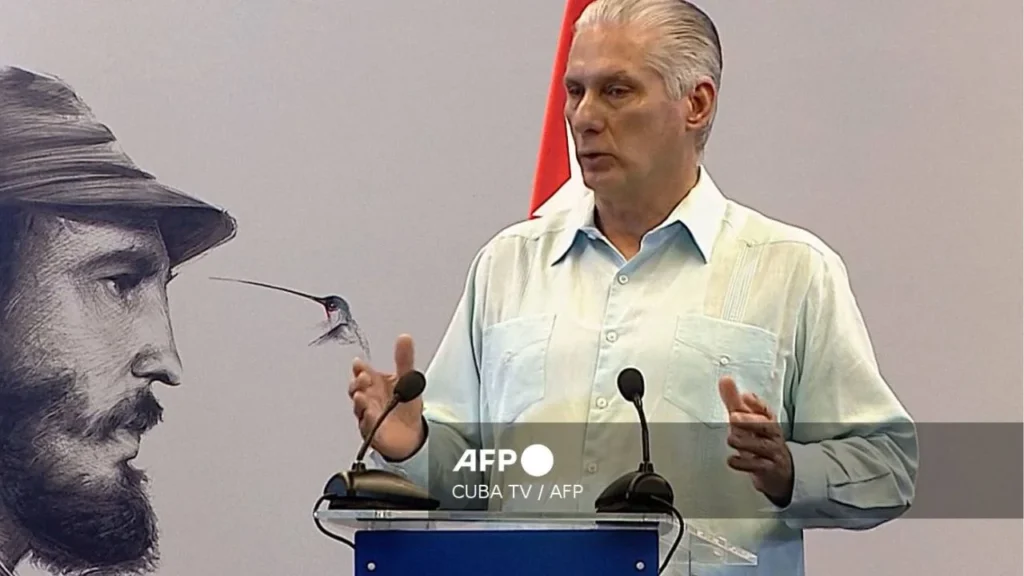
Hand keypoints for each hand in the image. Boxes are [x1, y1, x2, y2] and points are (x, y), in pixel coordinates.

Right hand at [348, 334, 424, 460]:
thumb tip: (405, 337)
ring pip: (359, 408)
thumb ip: (405, 359)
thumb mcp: (408, 379)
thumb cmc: (405, 406)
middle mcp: (369, 398)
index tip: (359, 364)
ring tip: (362, 396)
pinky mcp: (372, 432)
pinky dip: (368, 420)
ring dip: (360, 402)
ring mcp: (368, 415)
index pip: (362, 372)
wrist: (412, 434)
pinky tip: (371, 414)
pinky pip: (367, 426)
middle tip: (363, 378)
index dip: (359, 368)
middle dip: (357, 383)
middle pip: (356, 389)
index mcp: (376, 383)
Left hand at [718, 376, 793, 506]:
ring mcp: (771, 453)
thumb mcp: (747, 421)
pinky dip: (745, 464)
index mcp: (767, 421)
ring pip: (762, 447)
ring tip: (731, 439)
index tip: (745, 396)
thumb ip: (734, 401)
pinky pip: (759, 466)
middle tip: (734, 416)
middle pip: (766, 426)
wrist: (779, 471)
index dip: (757, 403)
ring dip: (746, 442)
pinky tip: (732, 460)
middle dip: (751, 421)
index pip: (766, 410)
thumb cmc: (759, 440)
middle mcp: (772, 435)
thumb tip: (725, 380)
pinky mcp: (768, 470)